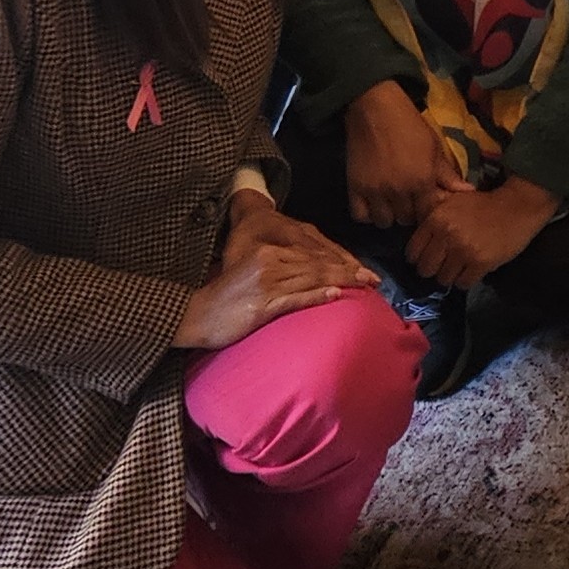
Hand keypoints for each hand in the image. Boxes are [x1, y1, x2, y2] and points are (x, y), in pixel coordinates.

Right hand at [176, 197, 375, 350]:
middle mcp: (269, 262)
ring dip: (341, 281)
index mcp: (268, 253)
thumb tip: (318, 281)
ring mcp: (265, 283)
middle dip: (350, 271)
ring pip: (311, 278)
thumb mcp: (255, 277)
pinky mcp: (261, 304)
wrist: (195, 315)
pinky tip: (334, 294)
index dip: (341, 261)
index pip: (313, 255)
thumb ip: (283, 273)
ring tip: (364, 285)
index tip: (364, 270)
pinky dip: (316, 295)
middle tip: (374, 279)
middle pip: (317, 264)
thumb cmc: (227, 300)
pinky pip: (294, 298)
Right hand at [345, 82, 464, 227]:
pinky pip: (360, 216)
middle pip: (406, 220)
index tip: (426, 202)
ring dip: (389, 215)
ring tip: (391, 202)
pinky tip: (373, 203)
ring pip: (384, 221)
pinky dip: (367, 214)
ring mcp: (375, 192)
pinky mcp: (355, 188)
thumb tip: (468, 191)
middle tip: (408, 201)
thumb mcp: (434, 148)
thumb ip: (447, 174)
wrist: (376, 110)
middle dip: (410, 213)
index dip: (429, 210)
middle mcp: (399, 192)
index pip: (428, 213)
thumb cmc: (410, 126)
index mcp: (422, 182)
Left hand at [407, 177, 561, 289]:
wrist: (517, 206)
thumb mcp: (453, 201)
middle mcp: (446, 235)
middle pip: (425, 269)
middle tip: (443, 266)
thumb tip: (416, 234)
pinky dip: (466, 280)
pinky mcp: (480, 263)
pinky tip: (472, 271)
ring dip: (451, 276)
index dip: (418, 258)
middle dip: (434, 269)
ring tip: (460, 268)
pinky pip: (463, 283)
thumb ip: (433, 215)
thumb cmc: (484, 203)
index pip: (412, 252)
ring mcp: (463, 250)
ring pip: (443, 279)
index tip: (428, 258)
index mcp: (436, 219)